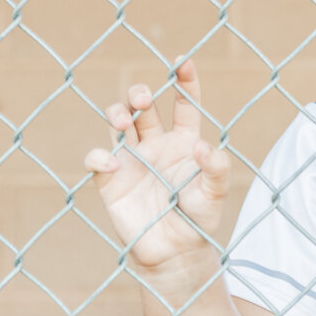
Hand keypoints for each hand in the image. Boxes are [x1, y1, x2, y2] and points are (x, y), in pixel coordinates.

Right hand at [84, 58, 229, 275]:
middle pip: (143, 107)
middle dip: (139, 94)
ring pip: (117, 124)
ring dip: (116, 115)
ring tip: (123, 121)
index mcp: (185, 141)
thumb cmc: (199, 219)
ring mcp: (132, 160)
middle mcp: (156, 144)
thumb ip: (217, 169)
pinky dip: (101, 157)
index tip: (183, 61)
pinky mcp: (111, 180)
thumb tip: (205, 147)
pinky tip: (113, 163)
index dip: (183, 81)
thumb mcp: (216, 194)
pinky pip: (98, 159)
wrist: (175, 254)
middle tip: (142, 98)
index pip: (184, 104)